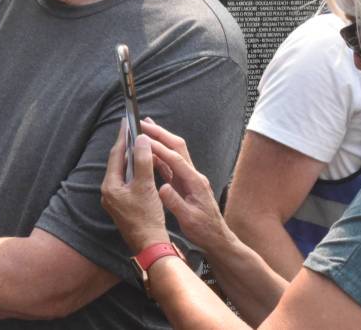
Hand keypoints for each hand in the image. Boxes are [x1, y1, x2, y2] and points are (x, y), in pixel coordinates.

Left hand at [101, 121, 170, 252]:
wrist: (150, 245)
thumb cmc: (148, 217)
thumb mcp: (146, 185)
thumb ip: (142, 160)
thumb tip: (141, 139)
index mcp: (110, 186)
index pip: (116, 155)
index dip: (123, 137)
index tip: (126, 122)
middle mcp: (108, 192)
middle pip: (117, 163)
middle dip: (126, 147)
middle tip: (133, 130)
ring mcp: (114, 200)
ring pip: (122, 173)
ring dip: (131, 160)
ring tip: (139, 145)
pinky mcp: (122, 206)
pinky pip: (126, 182)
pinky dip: (134, 172)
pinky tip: (142, 168)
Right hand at [141, 120, 232, 253]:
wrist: (217, 238)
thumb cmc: (204, 231)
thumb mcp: (189, 220)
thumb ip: (175, 202)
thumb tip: (162, 187)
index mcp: (195, 182)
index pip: (176, 158)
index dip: (159, 147)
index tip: (143, 139)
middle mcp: (194, 175)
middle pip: (177, 147)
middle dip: (160, 134)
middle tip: (143, 123)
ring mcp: (190, 177)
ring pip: (174, 152)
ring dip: (160, 140)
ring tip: (145, 130)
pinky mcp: (185, 183)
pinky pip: (171, 164)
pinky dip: (160, 154)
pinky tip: (150, 151)